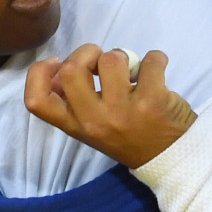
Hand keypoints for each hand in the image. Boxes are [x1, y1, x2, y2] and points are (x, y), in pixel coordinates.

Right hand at [24, 44, 196, 168]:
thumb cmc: (132, 137)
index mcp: (78, 126)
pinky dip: (156, 59)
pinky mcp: (153, 101)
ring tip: (132, 72)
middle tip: (101, 60)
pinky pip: (150, 60)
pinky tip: (156, 73)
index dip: (39, 73)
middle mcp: (96, 121)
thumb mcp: (94, 129)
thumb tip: (59, 70)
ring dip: (123, 56)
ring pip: (111, 59)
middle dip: (86, 52)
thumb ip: (76, 103)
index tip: (57, 62)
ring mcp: (124, 111)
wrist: (174, 159)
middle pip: (71, 70)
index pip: (38, 102)